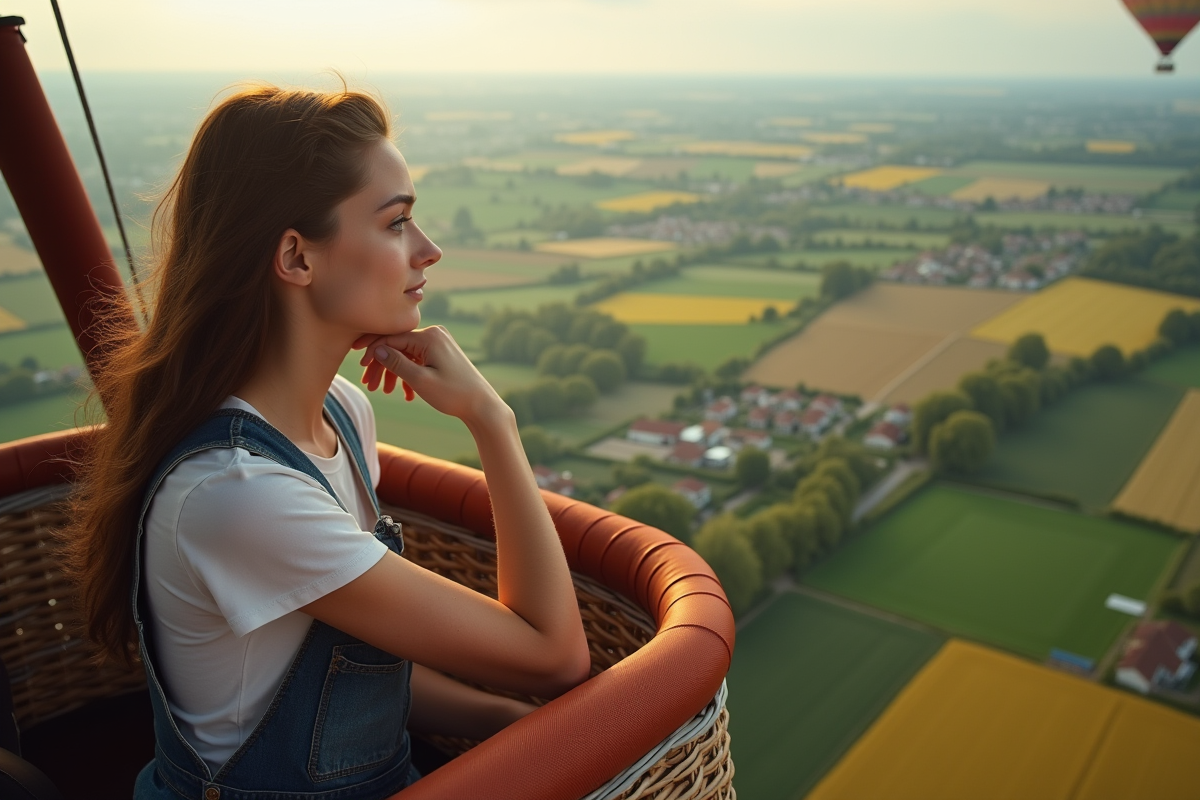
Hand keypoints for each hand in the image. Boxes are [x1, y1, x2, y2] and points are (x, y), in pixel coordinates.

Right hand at [356, 327, 509, 425]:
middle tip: (368, 384)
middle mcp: (435, 334)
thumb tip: (377, 349)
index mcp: (429, 336)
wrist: (482, 405)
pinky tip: (406, 395)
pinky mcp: (442, 353)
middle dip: (381, 365)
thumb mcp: (420, 380)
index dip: (372, 351)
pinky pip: (418, 359)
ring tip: (383, 392)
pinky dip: (410, 375)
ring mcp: (439, 342)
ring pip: (406, 354)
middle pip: (398, 345)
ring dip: (394, 372)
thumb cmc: (453, 394)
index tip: (359, 366)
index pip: (391, 338)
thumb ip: (397, 363)